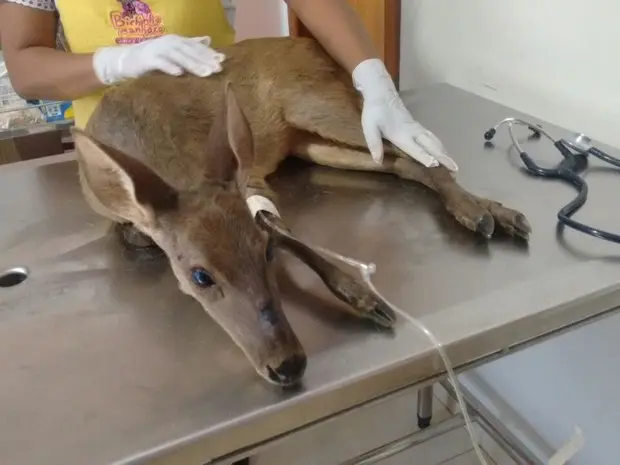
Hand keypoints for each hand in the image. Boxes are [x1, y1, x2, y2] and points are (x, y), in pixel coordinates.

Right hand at [93, 34, 225, 84]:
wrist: (125, 61)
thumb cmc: (153, 58)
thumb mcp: (173, 52)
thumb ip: (190, 46)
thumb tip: (208, 39)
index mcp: (177, 42)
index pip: (196, 47)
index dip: (210, 54)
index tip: (223, 61)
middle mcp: (169, 43)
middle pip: (190, 51)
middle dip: (205, 60)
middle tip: (218, 69)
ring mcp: (158, 50)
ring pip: (179, 57)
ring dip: (193, 65)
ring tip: (206, 73)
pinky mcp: (147, 59)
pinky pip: (160, 63)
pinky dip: (170, 67)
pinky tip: (180, 74)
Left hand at [352, 59, 457, 170]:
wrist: (381, 94)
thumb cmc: (374, 112)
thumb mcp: (369, 127)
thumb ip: (374, 143)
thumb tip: (378, 161)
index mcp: (401, 134)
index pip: (415, 148)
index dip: (424, 156)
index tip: (435, 165)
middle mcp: (413, 132)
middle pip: (431, 145)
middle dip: (443, 157)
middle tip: (455, 170)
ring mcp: (417, 128)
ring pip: (435, 141)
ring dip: (445, 153)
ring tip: (454, 166)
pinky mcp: (417, 126)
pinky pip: (432, 138)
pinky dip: (441, 146)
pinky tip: (444, 153)